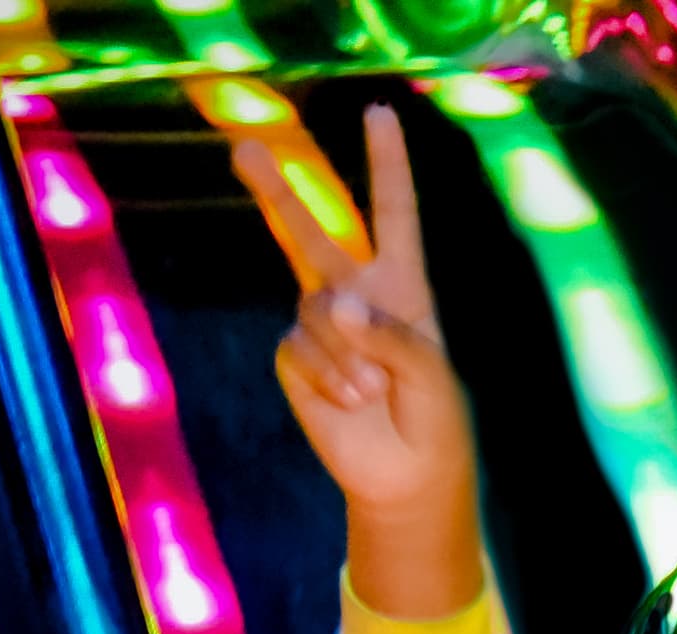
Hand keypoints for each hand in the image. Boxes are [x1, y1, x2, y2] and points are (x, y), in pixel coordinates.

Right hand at [236, 104, 479, 617]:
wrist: (407, 477)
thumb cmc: (433, 419)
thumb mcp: (431, 372)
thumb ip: (390, 332)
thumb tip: (330, 301)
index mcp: (402, 285)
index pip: (393, 214)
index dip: (387, 164)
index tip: (381, 113)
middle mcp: (355, 295)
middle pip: (310, 232)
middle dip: (276, 192)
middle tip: (243, 145)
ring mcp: (320, 326)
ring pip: (315, 310)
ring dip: (346, 354)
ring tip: (375, 392)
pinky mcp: (295, 358)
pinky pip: (300, 349)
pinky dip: (327, 376)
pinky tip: (350, 400)